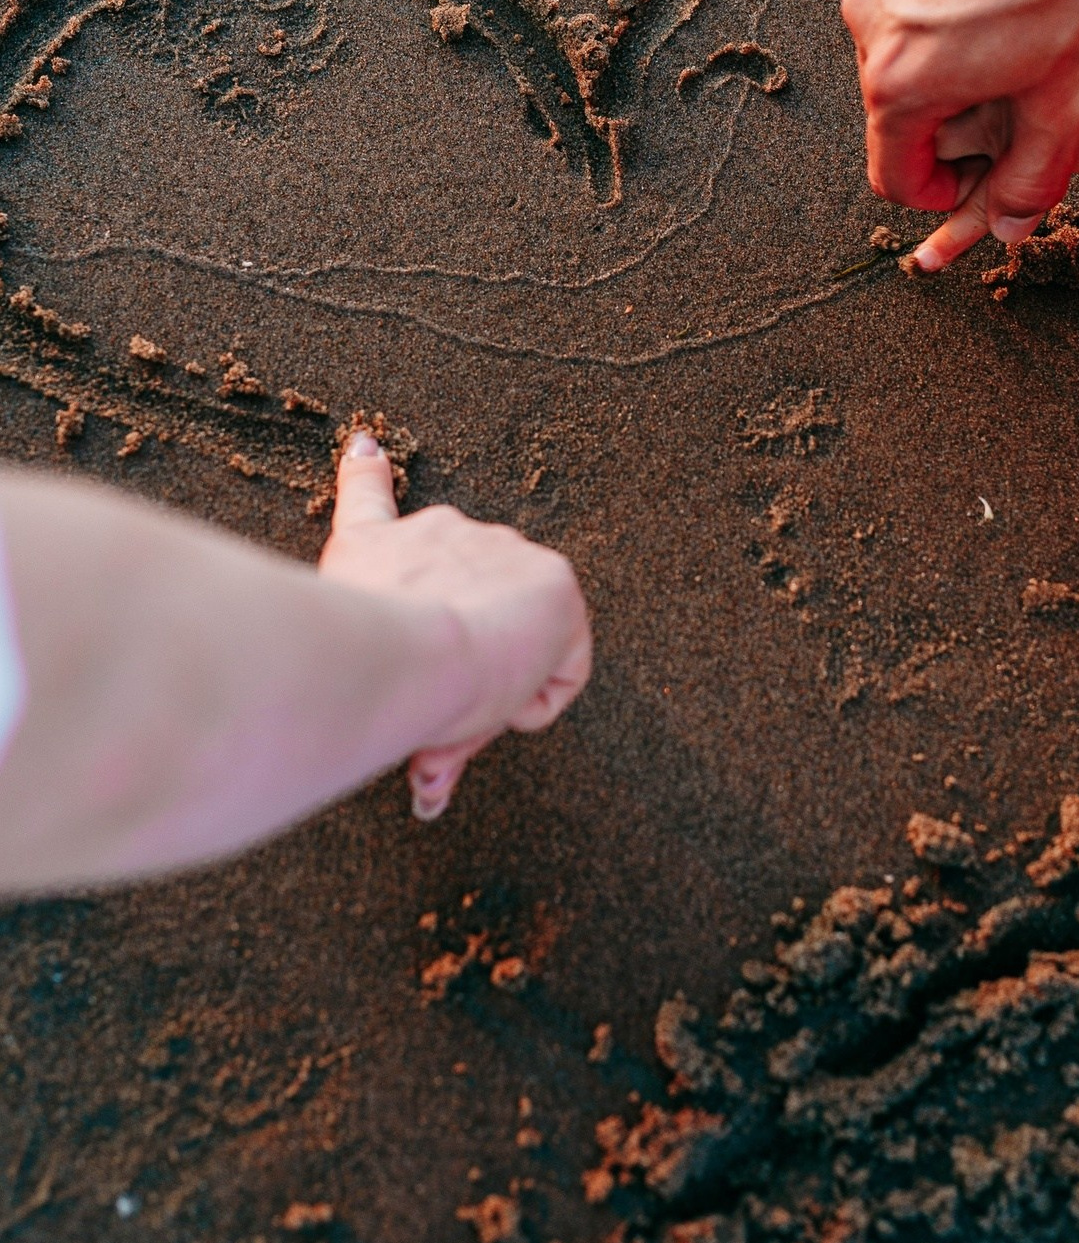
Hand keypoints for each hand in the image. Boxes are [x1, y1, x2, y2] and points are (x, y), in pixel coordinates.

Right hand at [320, 435, 591, 819]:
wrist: (399, 653)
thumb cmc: (356, 677)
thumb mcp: (354, 678)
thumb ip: (394, 718)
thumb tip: (429, 795)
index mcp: (372, 548)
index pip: (368, 499)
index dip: (366, 472)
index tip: (366, 447)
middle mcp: (435, 534)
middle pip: (468, 610)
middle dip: (463, 668)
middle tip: (433, 714)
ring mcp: (500, 549)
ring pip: (515, 639)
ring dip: (497, 680)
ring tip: (459, 693)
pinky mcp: (554, 581)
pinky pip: (561, 664)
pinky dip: (537, 694)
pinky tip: (499, 687)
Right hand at [841, 0, 1078, 266]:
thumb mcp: (1065, 101)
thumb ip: (1029, 177)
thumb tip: (1009, 223)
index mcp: (898, 81)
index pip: (893, 177)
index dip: (946, 196)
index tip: (986, 186)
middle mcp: (873, 25)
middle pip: (901, 117)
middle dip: (957, 131)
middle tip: (1025, 119)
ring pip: (913, 59)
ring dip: (963, 75)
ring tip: (1034, 54)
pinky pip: (923, 7)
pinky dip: (964, 24)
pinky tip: (1028, 3)